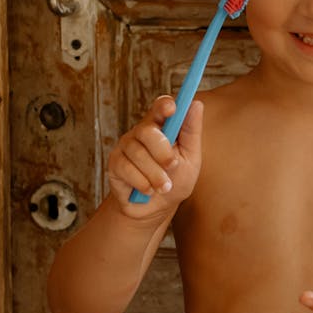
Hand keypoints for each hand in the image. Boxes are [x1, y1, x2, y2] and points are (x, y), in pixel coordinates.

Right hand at [107, 95, 202, 214]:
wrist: (156, 209)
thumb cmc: (176, 181)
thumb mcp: (191, 158)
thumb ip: (192, 132)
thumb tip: (196, 104)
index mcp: (162, 127)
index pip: (160, 107)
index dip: (164, 105)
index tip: (172, 108)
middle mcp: (141, 133)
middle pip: (147, 130)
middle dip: (162, 151)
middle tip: (172, 166)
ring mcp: (126, 147)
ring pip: (138, 153)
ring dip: (155, 174)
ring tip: (164, 187)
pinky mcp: (115, 163)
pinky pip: (127, 169)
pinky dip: (142, 183)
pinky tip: (148, 190)